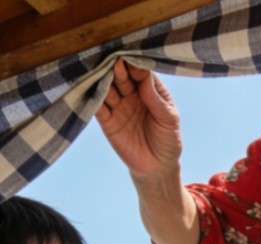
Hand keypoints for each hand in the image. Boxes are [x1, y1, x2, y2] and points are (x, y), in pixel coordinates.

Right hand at [95, 58, 182, 179]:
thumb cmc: (168, 140)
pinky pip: (98, 108)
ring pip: (108, 89)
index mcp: (150, 90)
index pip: (141, 72)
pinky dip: (94, 99)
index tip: (130, 60)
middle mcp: (133, 95)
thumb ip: (156, 99)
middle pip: (122, 77)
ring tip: (101, 72)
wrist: (157, 168)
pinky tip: (91, 89)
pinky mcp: (107, 122)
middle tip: (115, 63)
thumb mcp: (169, 119)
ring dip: (104, 81)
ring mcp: (119, 107)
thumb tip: (144, 75)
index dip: (135, 65)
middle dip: (118, 69)